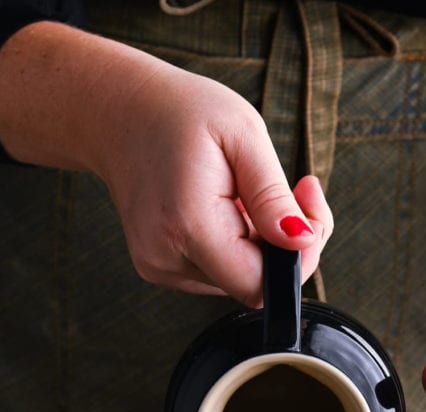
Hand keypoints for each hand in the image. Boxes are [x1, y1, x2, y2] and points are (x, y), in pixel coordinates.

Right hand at [0, 22, 332, 305]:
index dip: (295, 260)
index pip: (258, 284)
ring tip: (246, 195)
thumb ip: (272, 196)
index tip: (308, 214)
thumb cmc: (181, 114)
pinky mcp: (160, 268)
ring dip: (259, 245)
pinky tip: (226, 209)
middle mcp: (167, 258)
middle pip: (252, 285)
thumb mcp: (242, 135)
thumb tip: (301, 241)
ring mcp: (160, 268)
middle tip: (291, 192)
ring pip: (238, 280)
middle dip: (283, 247)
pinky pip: (218, 272)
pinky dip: (236, 246)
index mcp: (188, 226)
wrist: (118, 113)